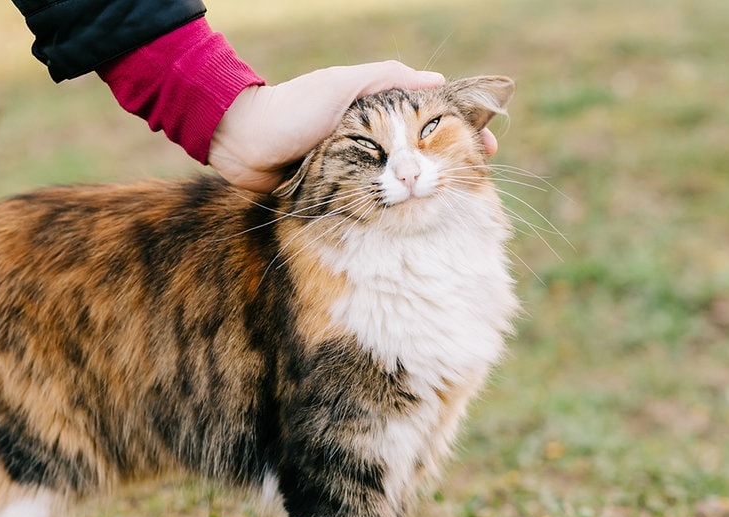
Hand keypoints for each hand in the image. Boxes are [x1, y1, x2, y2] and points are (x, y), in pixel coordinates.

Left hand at [208, 61, 497, 192]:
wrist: (241, 142)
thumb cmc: (292, 107)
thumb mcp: (342, 85)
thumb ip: (386, 79)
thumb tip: (437, 81)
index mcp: (377, 115)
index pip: (430, 122)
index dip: (461, 134)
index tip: (487, 148)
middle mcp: (372, 146)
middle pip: (424, 159)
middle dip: (454, 170)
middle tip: (480, 183)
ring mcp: (357, 175)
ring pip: (403, 188)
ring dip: (430, 198)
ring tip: (457, 206)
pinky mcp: (339, 200)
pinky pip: (373, 210)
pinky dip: (395, 217)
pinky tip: (417, 224)